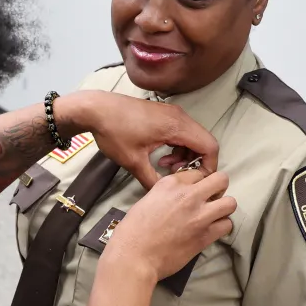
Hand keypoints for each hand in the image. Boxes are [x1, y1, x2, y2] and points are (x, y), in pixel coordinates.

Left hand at [56, 91, 218, 188]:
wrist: (95, 109)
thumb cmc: (114, 132)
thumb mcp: (133, 162)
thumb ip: (152, 181)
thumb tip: (163, 196)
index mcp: (176, 126)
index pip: (209, 146)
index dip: (209, 167)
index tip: (197, 181)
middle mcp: (179, 116)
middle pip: (202, 142)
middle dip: (195, 162)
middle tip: (177, 176)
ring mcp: (171, 113)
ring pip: (192, 137)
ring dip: (185, 155)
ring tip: (165, 167)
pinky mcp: (163, 114)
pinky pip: (181, 132)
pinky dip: (177, 146)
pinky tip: (160, 156)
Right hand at [101, 168, 235, 281]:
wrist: (134, 256)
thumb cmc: (133, 230)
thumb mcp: (147, 200)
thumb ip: (167, 194)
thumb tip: (178, 197)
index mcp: (170, 184)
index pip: (196, 173)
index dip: (196, 183)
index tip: (192, 192)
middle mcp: (189, 195)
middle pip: (221, 180)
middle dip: (217, 188)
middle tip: (209, 199)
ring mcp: (200, 215)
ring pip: (230, 203)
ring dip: (223, 208)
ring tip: (213, 215)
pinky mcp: (206, 235)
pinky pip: (227, 225)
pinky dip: (221, 227)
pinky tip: (211, 230)